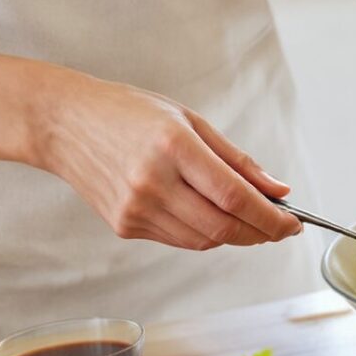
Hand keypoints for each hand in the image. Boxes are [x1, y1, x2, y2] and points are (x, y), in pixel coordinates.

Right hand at [32, 72, 299, 249]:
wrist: (61, 123)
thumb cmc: (127, 114)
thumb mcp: (189, 121)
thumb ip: (237, 160)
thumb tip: (278, 191)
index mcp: (173, 147)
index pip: (236, 197)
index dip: (272, 217)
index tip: (293, 222)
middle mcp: (152, 182)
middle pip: (223, 228)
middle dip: (260, 233)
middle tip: (279, 227)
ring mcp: (135, 208)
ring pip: (204, 240)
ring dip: (234, 235)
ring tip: (245, 218)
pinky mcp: (124, 225)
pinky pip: (179, 240)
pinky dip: (203, 234)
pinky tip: (205, 214)